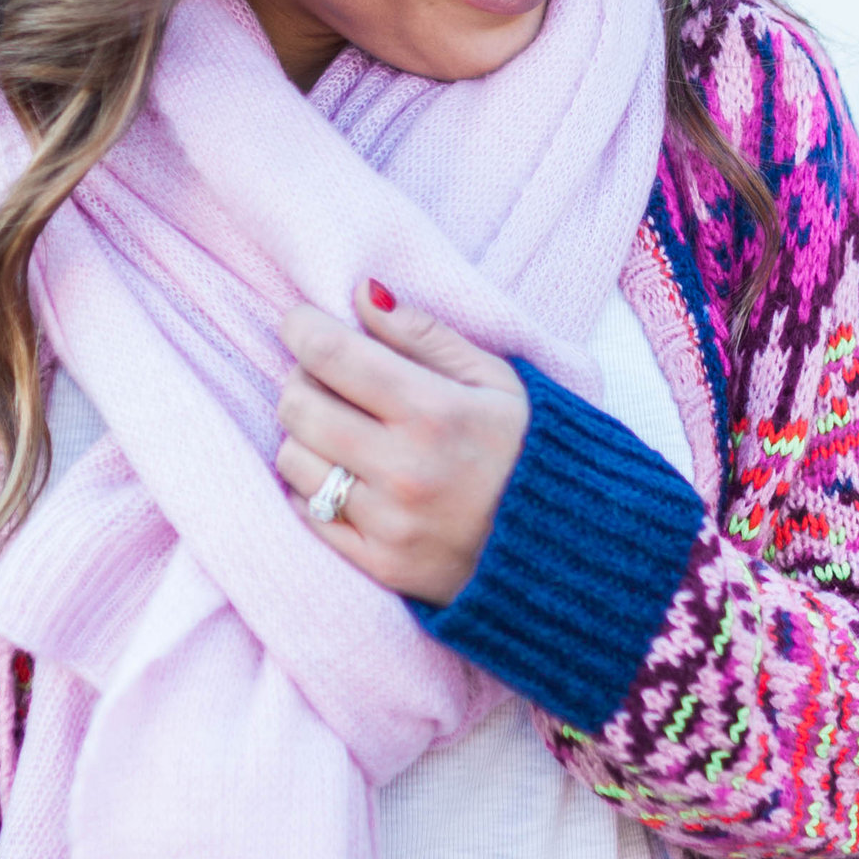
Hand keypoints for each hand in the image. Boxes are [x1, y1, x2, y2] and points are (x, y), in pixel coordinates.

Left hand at [275, 287, 527, 608]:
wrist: (565, 548)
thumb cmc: (527, 449)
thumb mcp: (494, 380)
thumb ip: (425, 335)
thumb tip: (361, 294)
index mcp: (435, 412)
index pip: (330, 354)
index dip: (301, 327)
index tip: (301, 322)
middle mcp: (404, 469)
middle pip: (298, 405)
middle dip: (302, 378)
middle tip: (328, 376)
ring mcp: (388, 523)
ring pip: (293, 458)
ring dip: (307, 434)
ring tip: (344, 428)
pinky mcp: (378, 564)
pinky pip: (307, 513)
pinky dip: (313, 486)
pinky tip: (349, 474)